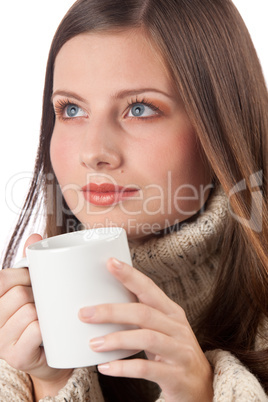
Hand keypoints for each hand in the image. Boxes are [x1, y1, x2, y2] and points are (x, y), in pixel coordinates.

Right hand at [0, 234, 72, 397]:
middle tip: (44, 304)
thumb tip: (36, 235)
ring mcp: (2, 342)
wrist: (57, 355)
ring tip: (46, 319)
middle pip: (18, 294)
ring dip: (44, 313)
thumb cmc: (43, 318)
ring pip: (28, 311)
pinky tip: (48, 334)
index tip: (34, 281)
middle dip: (37, 295)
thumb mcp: (34, 289)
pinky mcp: (16, 357)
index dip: (23, 276)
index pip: (2, 279)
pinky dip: (46, 329)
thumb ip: (31, 264)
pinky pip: (34, 330)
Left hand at [79, 258, 212, 401]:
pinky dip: (124, 367)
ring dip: (117, 338)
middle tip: (85, 313)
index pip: (149, 288)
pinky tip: (106, 367)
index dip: (130, 275)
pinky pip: (147, 368)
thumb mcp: (161, 329)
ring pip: (146, 337)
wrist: (202, 385)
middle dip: (112, 311)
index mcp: (171, 312)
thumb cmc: (173, 351)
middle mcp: (177, 327)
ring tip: (94, 342)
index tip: (110, 263)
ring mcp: (179, 351)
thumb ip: (140, 316)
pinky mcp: (176, 375)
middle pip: (143, 312)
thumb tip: (102, 304)